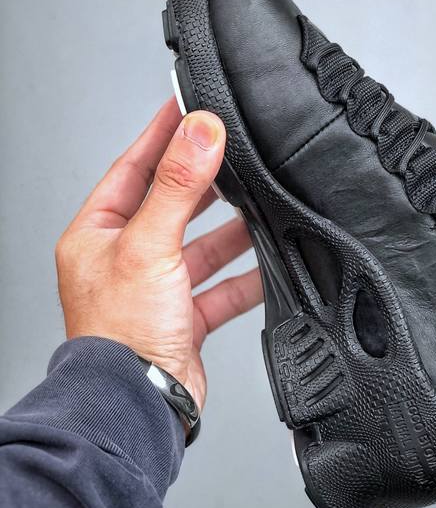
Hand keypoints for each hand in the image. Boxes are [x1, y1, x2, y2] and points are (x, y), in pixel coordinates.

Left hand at [55, 99, 262, 410]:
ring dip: (230, 231)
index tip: (188, 104)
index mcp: (97, 234)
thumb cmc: (119, 333)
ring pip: (200, 247)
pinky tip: (267, 263)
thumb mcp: (149, 245)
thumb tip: (200, 131)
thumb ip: (177, 186)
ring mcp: (155, 289)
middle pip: (171, 205)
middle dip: (204, 183)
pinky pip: (220, 288)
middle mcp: (124, 259)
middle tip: (233, 151)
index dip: (162, 135)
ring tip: (260, 205)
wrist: (138, 403)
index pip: (133, 167)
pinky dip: (245, 277)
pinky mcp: (182, 317)